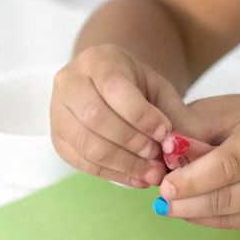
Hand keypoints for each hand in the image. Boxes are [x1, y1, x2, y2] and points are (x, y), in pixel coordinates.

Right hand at [51, 44, 186, 187]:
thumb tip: (182, 146)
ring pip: (84, 143)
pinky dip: (111, 173)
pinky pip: (79, 161)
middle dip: (131, 141)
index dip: (141, 115)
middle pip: (94, 117)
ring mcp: (57, 110)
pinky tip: (137, 178)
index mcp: (98, 61)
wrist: (109, 86)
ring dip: (122, 163)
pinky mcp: (57, 137)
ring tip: (152, 173)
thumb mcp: (160, 90)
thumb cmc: (138, 87)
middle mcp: (69, 82)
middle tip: (158, 156)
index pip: (114, 88)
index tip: (166, 133)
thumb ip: (174, 114)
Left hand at [156, 95, 239, 228]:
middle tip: (161, 198)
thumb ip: (200, 126)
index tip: (164, 185)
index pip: (227, 165)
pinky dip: (210, 219)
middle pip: (225, 197)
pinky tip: (194, 209)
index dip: (192, 179)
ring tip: (171, 204)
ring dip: (193, 213)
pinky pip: (238, 225)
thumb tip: (164, 153)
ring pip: (229, 216)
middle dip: (186, 201)